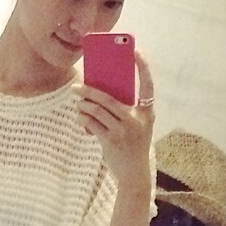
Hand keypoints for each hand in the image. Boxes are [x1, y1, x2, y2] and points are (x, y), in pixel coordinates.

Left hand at [77, 49, 154, 191]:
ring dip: (83, 105)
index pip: (148, 85)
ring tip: (77, 104)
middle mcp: (136, 120)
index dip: (144, 67)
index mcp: (147, 113)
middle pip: (109, 98)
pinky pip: (92, 124)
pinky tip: (80, 118)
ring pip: (97, 110)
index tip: (136, 51)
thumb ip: (125, 111)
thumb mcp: (137, 127)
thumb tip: (99, 95)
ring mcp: (123, 131)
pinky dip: (83, 119)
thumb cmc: (133, 146)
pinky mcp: (111, 141)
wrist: (133, 173)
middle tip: (77, 87)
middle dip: (90, 91)